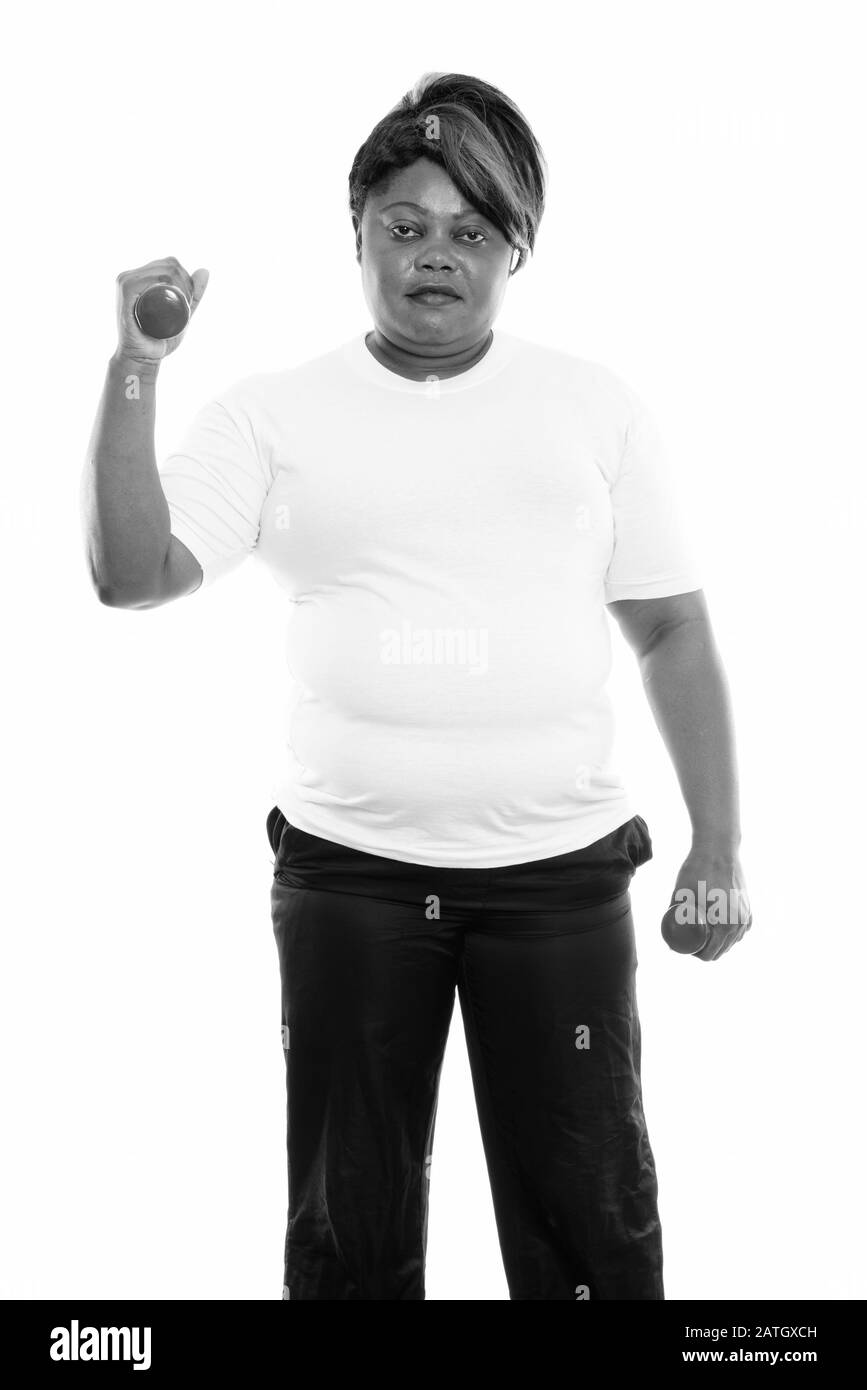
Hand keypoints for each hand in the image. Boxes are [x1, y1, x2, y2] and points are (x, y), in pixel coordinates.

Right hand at [114, 256, 208, 363]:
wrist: (144, 357)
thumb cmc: (160, 337)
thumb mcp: (183, 313)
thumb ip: (194, 295)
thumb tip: (205, 270)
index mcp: (140, 276)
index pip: (169, 263)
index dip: (186, 277)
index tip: (190, 298)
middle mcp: (130, 275)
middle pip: (167, 264)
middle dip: (186, 281)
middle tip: (187, 304)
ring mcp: (125, 281)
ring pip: (162, 271)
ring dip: (180, 284)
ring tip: (182, 305)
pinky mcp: (125, 291)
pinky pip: (148, 280)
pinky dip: (165, 284)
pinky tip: (172, 297)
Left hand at [661, 844, 751, 961]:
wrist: (718, 848)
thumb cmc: (697, 870)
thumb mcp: (680, 895)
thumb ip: (673, 915)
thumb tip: (669, 938)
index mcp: (724, 925)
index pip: (709, 954)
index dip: (694, 955)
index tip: (684, 947)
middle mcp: (739, 924)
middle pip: (721, 950)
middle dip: (705, 950)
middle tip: (689, 942)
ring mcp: (746, 916)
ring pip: (732, 941)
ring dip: (718, 942)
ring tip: (702, 934)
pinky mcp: (748, 908)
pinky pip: (740, 930)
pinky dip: (729, 933)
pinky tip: (718, 930)